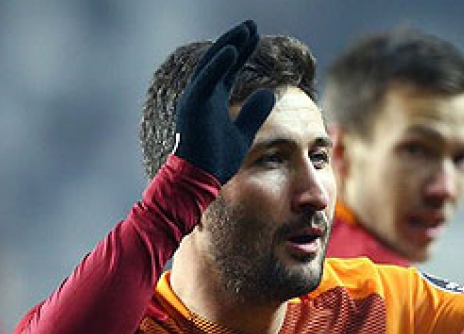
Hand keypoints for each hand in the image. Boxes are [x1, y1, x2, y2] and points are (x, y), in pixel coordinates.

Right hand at [173, 20, 275, 184]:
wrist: (201, 179)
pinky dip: (217, 64)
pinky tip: (232, 50)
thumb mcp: (243, 131)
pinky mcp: (192, 106)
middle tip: (252, 24)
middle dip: (236, 41)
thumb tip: (271, 93)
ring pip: (212, 65)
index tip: (256, 35)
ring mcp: (196, 99)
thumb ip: (254, 112)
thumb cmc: (217, 159)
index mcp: (213, 98)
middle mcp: (203, 94)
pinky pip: (205, 80)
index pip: (229, 68)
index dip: (242, 50)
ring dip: (228, 45)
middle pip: (221, 60)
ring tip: (245, 30)